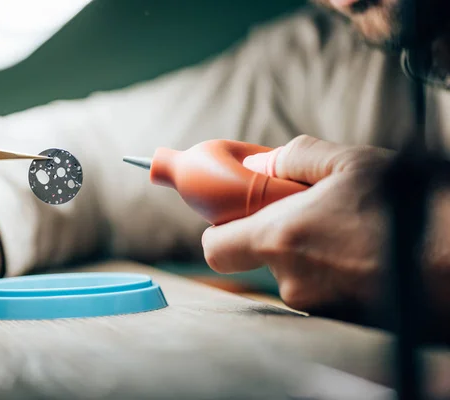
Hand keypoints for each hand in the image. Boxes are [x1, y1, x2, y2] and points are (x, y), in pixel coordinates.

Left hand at [202, 135, 395, 313]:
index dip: (221, 229)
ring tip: (355, 230)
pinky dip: (336, 272)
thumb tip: (258, 165)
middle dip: (279, 236)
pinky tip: (367, 253)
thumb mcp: (349, 162)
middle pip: (261, 258)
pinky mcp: (344, 321)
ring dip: (313, 252)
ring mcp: (318, 305)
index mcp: (280, 237)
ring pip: (297, 274)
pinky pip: (325, 290)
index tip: (239, 213)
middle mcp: (291, 279)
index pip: (215, 248)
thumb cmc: (404, 205)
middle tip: (313, 213)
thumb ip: (292, 158)